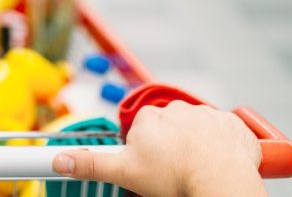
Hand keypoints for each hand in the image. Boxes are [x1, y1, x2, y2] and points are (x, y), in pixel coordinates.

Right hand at [52, 102, 263, 196]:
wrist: (220, 181)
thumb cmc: (174, 178)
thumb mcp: (125, 173)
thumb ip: (91, 164)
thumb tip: (59, 159)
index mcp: (150, 117)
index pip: (142, 131)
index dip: (146, 152)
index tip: (152, 167)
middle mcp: (178, 108)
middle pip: (169, 129)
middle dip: (170, 147)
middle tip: (173, 171)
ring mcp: (207, 114)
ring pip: (197, 131)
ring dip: (196, 146)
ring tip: (196, 169)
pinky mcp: (232, 124)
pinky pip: (225, 132)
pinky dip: (223, 146)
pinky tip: (218, 163)